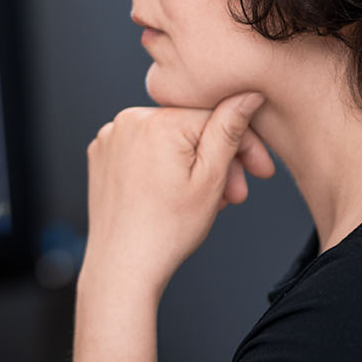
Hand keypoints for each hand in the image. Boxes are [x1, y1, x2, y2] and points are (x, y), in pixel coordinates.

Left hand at [80, 91, 272, 301]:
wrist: (122, 267)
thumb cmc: (167, 232)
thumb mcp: (211, 179)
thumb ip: (230, 130)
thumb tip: (247, 94)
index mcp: (156, 121)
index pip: (215, 117)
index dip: (244, 145)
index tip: (260, 172)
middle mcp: (127, 121)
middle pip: (190, 129)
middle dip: (218, 161)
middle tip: (235, 196)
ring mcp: (110, 138)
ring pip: (168, 140)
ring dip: (192, 165)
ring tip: (205, 201)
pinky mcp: (101, 155)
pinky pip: (143, 150)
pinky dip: (162, 167)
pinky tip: (173, 195)